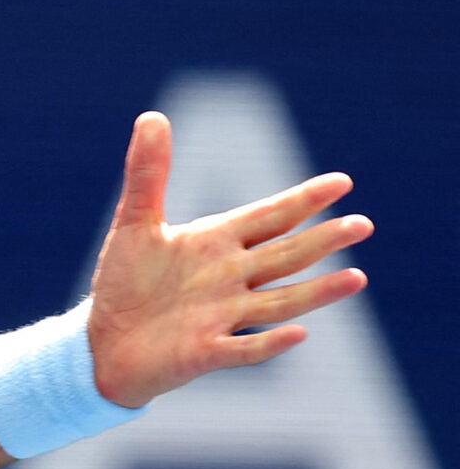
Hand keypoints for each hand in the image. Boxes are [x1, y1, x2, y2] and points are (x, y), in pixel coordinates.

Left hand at [87, 111, 372, 407]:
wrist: (106, 340)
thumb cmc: (127, 282)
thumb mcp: (135, 223)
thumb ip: (148, 174)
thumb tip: (153, 116)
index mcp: (217, 243)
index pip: (269, 217)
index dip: (303, 201)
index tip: (341, 183)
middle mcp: (229, 278)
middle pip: (284, 256)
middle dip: (322, 241)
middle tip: (362, 224)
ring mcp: (221, 317)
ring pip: (278, 303)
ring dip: (316, 292)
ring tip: (357, 278)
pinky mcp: (204, 352)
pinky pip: (243, 349)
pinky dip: (269, 343)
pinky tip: (300, 333)